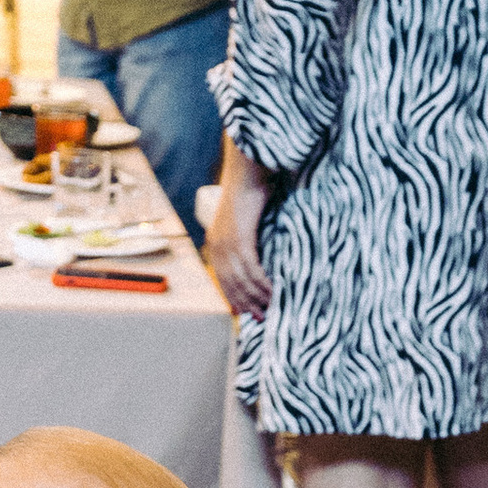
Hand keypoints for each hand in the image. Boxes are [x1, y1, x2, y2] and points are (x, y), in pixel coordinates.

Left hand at [206, 157, 272, 317]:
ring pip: (241, 280)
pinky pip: (251, 269)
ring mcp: (226, 243)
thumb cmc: (252, 190)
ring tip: (272, 306)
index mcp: (215, 243)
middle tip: (263, 317)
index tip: (248, 312)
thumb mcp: (245, 219)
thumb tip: (262, 253)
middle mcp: (217, 246)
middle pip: (231, 285)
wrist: (248, 169)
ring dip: (257, 296)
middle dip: (247, 304)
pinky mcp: (239, 238)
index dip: (235, 298)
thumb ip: (249, 236)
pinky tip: (272, 291)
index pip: (223, 279)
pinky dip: (262, 283)